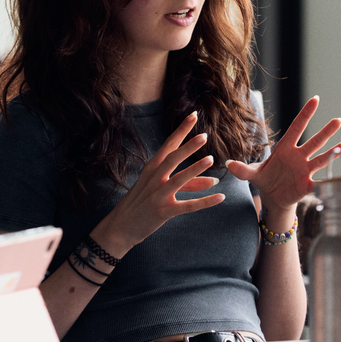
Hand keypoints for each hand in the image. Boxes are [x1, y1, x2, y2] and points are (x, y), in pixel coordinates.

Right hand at [94, 111, 223, 254]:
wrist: (120, 226)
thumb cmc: (140, 203)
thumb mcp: (159, 188)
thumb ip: (187, 183)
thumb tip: (213, 180)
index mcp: (151, 169)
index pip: (169, 145)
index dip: (181, 130)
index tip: (194, 115)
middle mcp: (154, 179)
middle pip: (172, 159)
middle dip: (188, 147)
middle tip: (204, 135)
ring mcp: (158, 195)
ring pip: (179, 180)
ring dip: (195, 169)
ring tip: (210, 159)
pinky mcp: (163, 212)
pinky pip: (187, 206)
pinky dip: (204, 202)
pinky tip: (220, 197)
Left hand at [226, 96, 340, 212]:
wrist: (273, 197)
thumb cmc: (265, 180)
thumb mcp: (252, 174)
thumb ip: (241, 169)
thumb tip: (228, 163)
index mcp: (285, 149)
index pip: (296, 128)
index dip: (305, 114)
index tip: (315, 99)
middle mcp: (299, 157)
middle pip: (314, 142)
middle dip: (326, 132)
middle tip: (338, 120)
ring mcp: (305, 170)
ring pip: (321, 159)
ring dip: (333, 153)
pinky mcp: (308, 185)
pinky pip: (322, 181)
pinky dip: (331, 180)